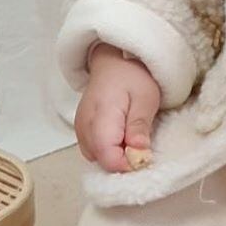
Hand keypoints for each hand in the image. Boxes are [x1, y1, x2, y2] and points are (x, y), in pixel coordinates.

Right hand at [75, 44, 159, 172]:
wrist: (112, 61)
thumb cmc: (131, 76)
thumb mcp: (145, 98)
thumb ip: (139, 126)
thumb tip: (138, 155)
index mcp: (101, 117)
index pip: (108, 157)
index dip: (127, 164)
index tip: (144, 156)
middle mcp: (84, 126)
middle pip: (101, 160)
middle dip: (122, 160)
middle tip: (140, 142)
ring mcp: (80, 128)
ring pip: (96, 157)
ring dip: (115, 155)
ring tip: (131, 135)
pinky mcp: (81, 129)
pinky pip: (93, 149)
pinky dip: (107, 149)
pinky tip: (120, 135)